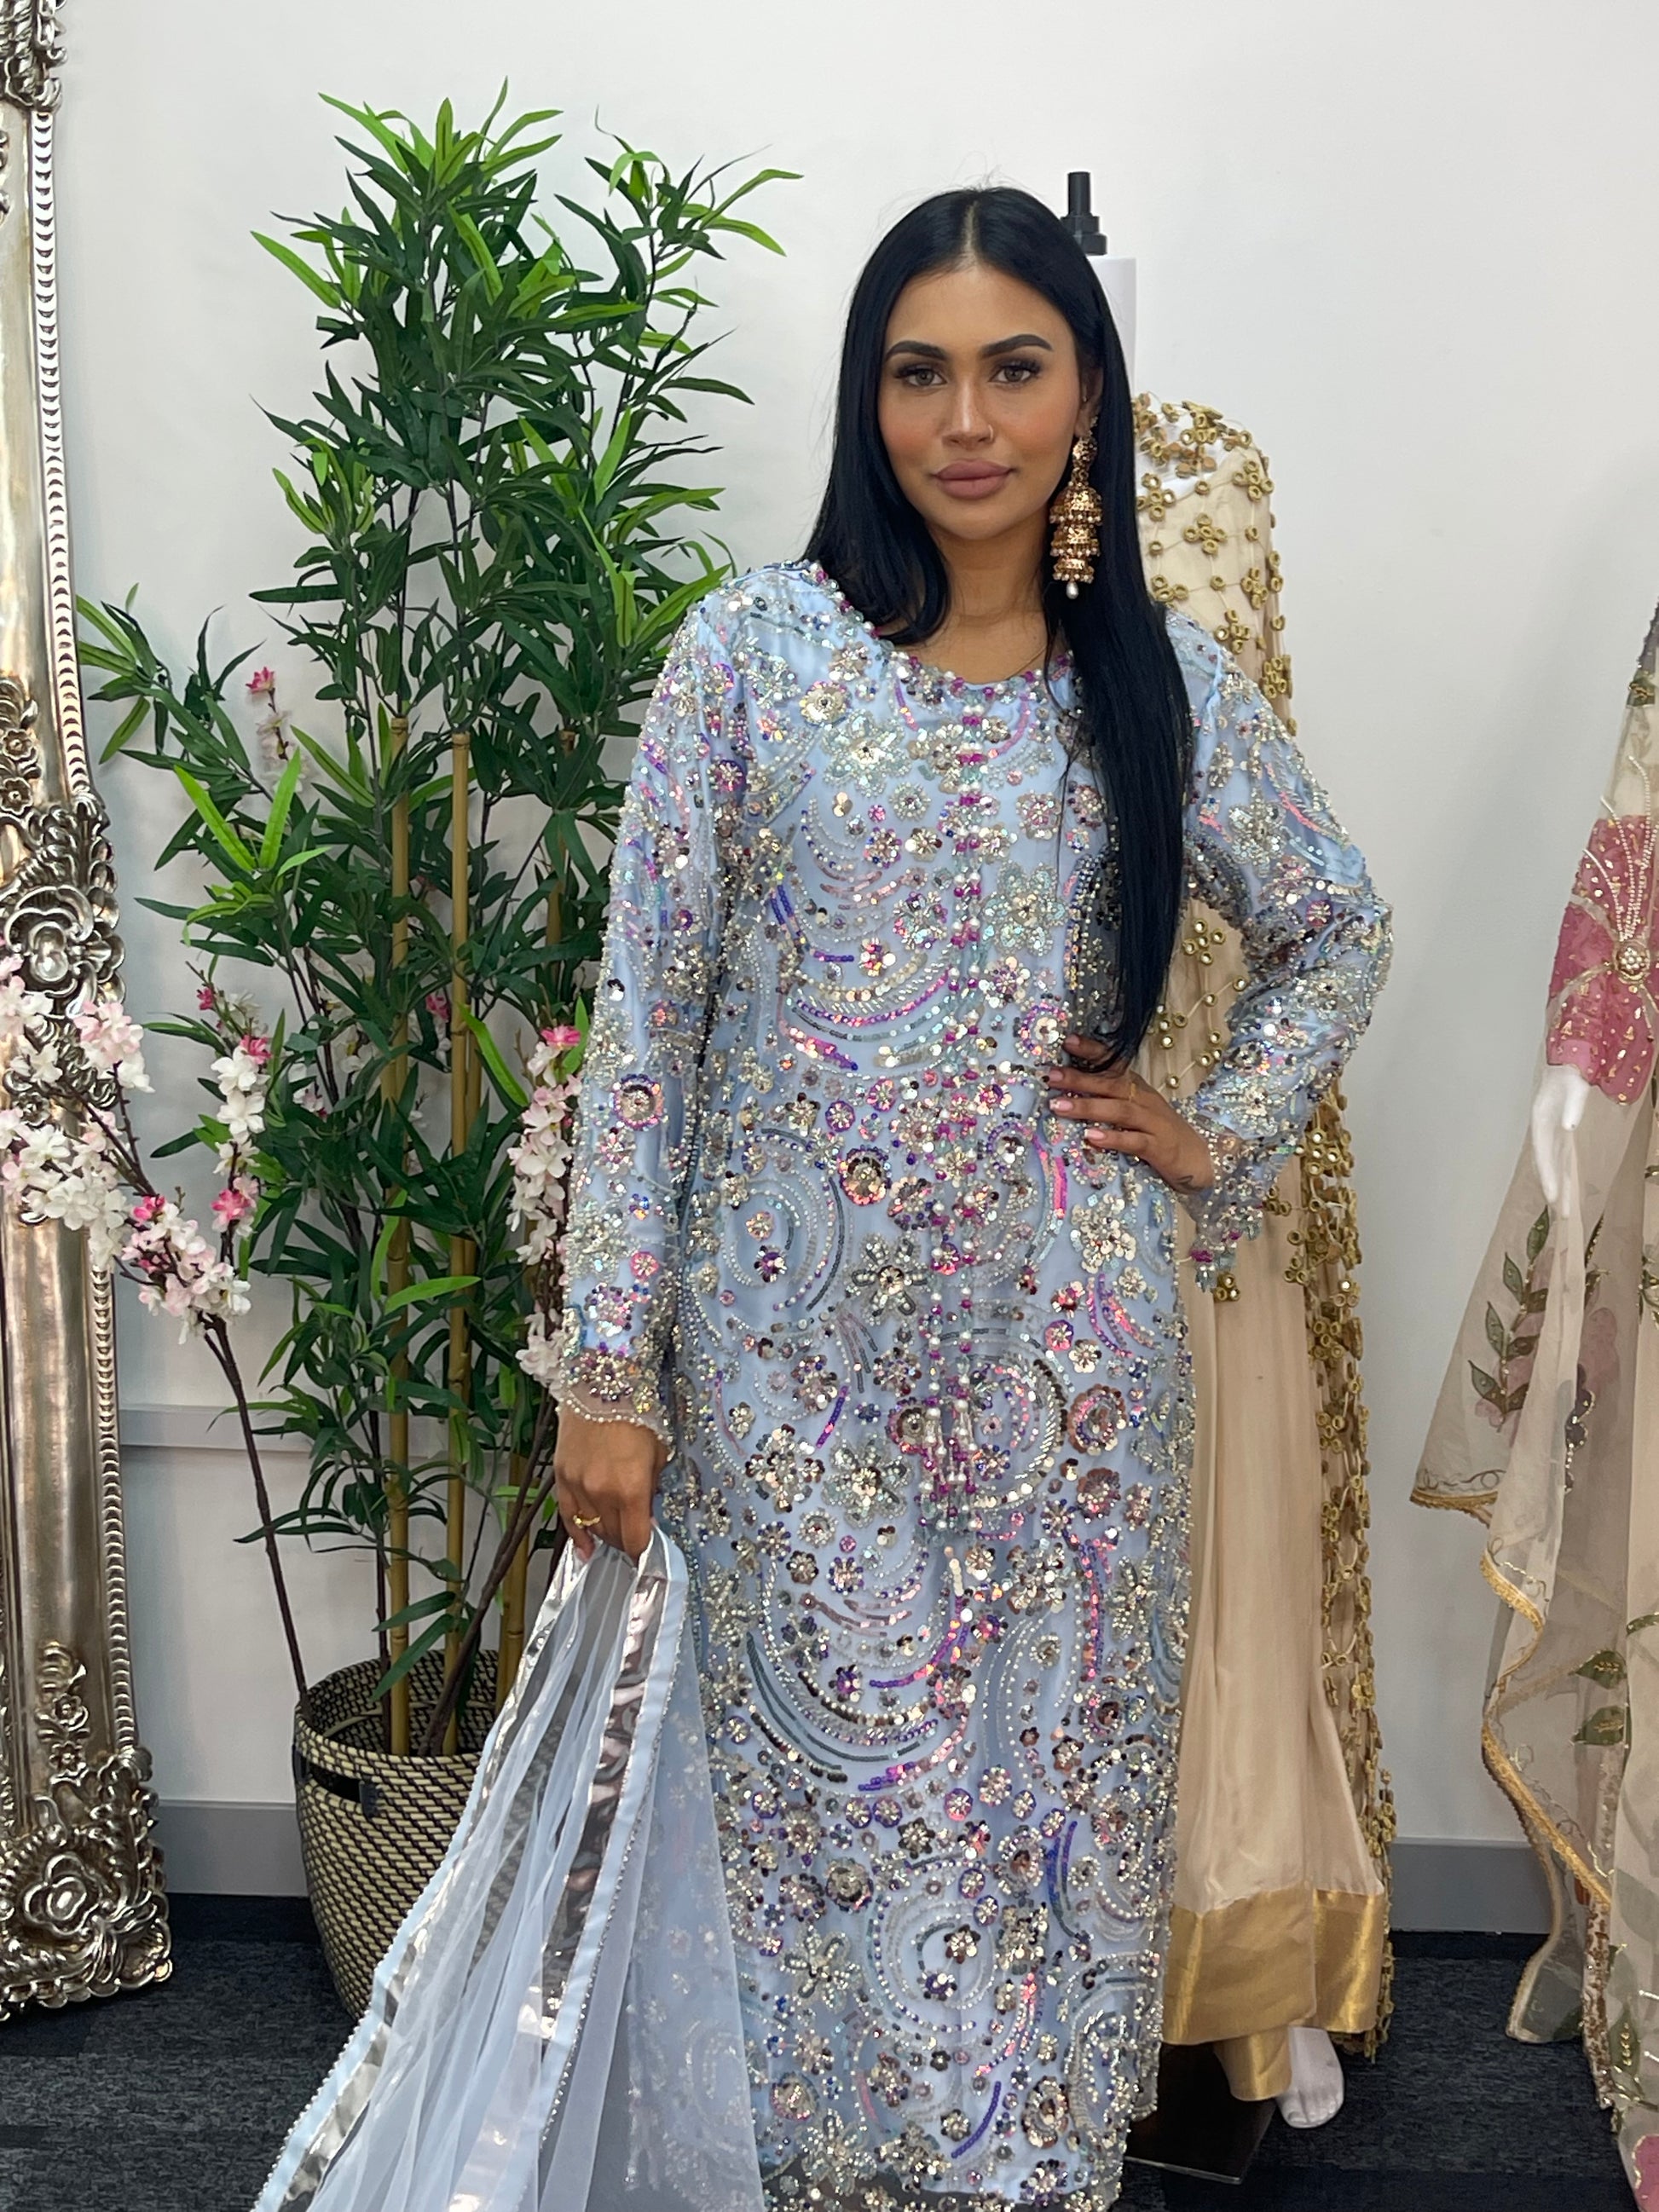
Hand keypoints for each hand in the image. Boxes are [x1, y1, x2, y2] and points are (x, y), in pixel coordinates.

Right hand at [553, 1406, 664, 1561]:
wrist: (600, 1386)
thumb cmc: (636, 1416)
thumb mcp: (657, 1454)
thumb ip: (651, 1489)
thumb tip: (646, 1517)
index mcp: (631, 1489)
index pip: (635, 1539)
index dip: (643, 1550)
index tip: (647, 1550)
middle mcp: (602, 1493)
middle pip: (614, 1536)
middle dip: (625, 1540)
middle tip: (633, 1535)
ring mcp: (578, 1486)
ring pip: (592, 1528)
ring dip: (605, 1535)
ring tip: (614, 1534)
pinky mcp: (561, 1477)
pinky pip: (567, 1517)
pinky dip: (577, 1535)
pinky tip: (584, 1549)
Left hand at [1045, 1035, 1215, 1194]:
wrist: (1199, 1159)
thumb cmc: (1159, 1133)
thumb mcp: (1136, 1110)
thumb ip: (1110, 1099)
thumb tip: (1070, 1090)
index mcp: (1137, 1088)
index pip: (1115, 1063)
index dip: (1093, 1051)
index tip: (1068, 1041)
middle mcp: (1144, 1100)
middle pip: (1111, 1084)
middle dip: (1079, 1078)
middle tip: (1051, 1075)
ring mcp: (1153, 1122)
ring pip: (1118, 1110)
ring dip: (1087, 1107)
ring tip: (1058, 1105)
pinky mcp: (1159, 1147)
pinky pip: (1134, 1141)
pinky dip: (1113, 1138)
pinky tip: (1092, 1137)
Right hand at [1530, 1060, 1589, 1216]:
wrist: (1567, 1064)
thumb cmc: (1569, 1075)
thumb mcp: (1574, 1088)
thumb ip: (1572, 1107)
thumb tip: (1569, 1128)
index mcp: (1541, 1122)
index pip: (1543, 1154)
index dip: (1547, 1176)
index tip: (1552, 1196)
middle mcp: (1543, 1132)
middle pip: (1546, 1165)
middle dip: (1552, 1188)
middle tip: (1560, 1213)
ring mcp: (1551, 1135)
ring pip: (1553, 1165)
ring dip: (1558, 1185)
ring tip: (1563, 1208)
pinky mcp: (1560, 1136)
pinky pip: (1560, 1160)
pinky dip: (1563, 1174)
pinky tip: (1567, 1186)